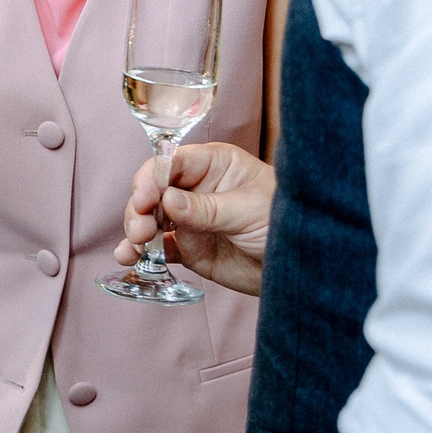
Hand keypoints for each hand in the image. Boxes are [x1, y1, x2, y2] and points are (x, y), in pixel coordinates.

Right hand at [115, 141, 272, 296]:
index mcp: (214, 165)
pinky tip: (128, 257)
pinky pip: (157, 247)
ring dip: (135, 230)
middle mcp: (197, 188)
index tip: (143, 199)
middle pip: (153, 190)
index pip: (171, 162)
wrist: (303, 269)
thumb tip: (167, 200)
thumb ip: (206, 207)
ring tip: (134, 248)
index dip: (151, 178)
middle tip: (140, 230)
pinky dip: (139, 252)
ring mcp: (190, 218)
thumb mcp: (249, 210)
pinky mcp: (188, 247)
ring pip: (149, 218)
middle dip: (139, 208)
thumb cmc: (287, 223)